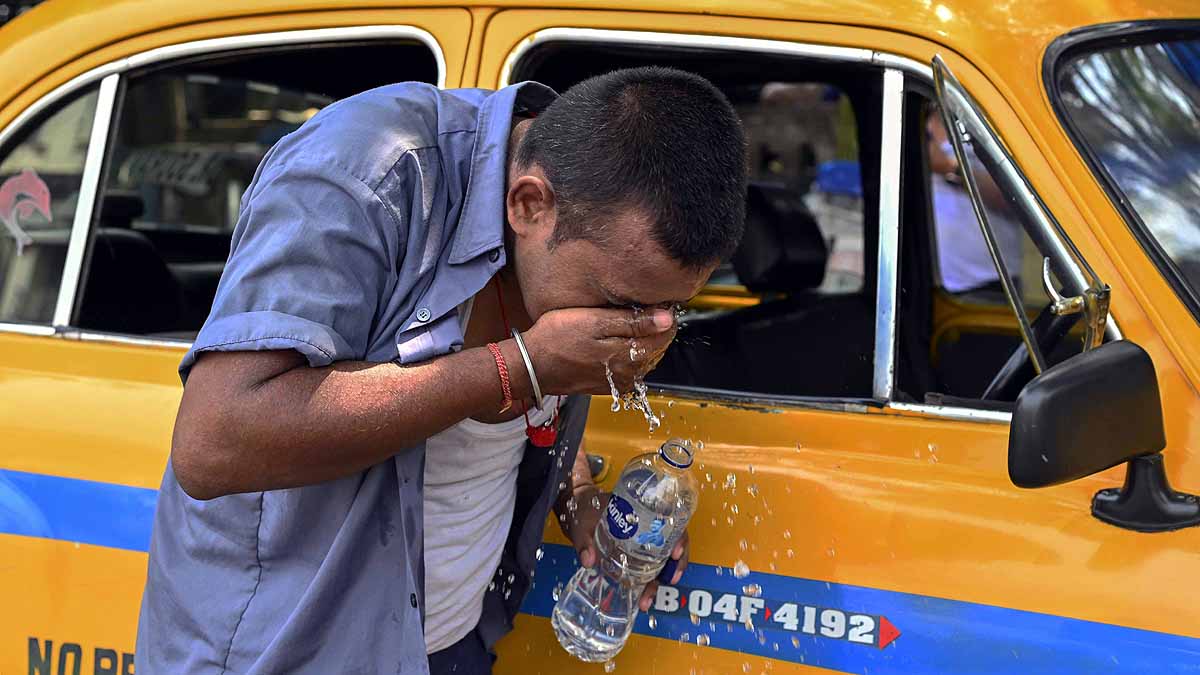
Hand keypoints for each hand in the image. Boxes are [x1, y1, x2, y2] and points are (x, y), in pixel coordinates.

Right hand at [520, 307, 675, 396]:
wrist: (532, 365)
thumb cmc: (556, 338)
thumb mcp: (594, 321)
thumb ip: (633, 321)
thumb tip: (666, 319)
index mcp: (630, 356)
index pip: (666, 334)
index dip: (663, 315)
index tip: (653, 302)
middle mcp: (630, 374)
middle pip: (658, 347)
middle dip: (654, 328)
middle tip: (638, 309)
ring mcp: (619, 382)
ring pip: (646, 358)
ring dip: (642, 340)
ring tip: (625, 322)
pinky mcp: (609, 386)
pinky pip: (631, 368)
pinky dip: (629, 353)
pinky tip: (615, 341)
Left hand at [562, 485, 689, 611]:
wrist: (577, 507)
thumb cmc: (583, 508)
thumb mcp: (582, 522)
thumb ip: (584, 541)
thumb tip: (588, 560)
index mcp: (641, 509)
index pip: (671, 520)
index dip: (679, 537)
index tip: (675, 553)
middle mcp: (648, 523)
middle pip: (674, 541)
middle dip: (675, 564)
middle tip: (670, 580)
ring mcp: (643, 537)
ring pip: (665, 556)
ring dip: (662, 577)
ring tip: (649, 596)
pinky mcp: (636, 549)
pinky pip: (652, 563)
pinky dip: (652, 578)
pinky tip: (644, 593)